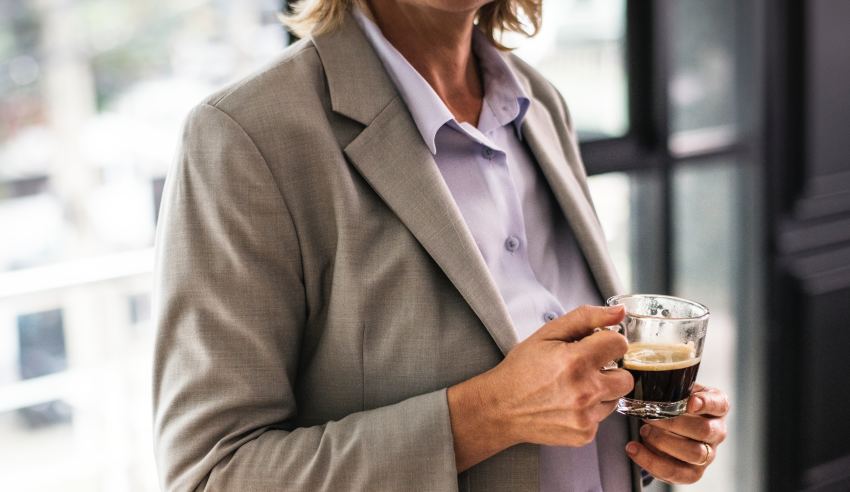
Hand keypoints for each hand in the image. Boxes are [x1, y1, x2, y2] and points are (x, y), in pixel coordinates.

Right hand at [447, 305, 633, 470]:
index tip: (595, 346)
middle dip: (610, 369)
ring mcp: (586, 416)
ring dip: (601, 391)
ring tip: (573, 388)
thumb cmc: (522, 369)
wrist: (500, 408)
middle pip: (626, 377)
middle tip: (586, 369)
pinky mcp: (585, 434)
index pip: (620, 344)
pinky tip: (568, 404)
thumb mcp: (548, 334)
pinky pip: (602, 418)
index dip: (607, 342)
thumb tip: (619, 312)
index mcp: (576, 360)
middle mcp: (585, 391)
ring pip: (615, 398)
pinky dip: (590, 410)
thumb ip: (586, 318)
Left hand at [625, 384, 729, 483]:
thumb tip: (651, 382)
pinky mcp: (693, 473)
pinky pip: (675, 473)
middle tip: (650, 416)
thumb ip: (671, 387)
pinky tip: (634, 448)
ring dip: (663, 441)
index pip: (719, 404)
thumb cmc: (672, 406)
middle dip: (673, 423)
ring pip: (694, 453)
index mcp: (716, 407)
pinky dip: (651, 461)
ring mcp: (708, 454)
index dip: (706, 403)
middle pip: (704, 431)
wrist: (665, 428)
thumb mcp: (675, 391)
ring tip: (643, 431)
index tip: (691, 402)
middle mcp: (717, 432)